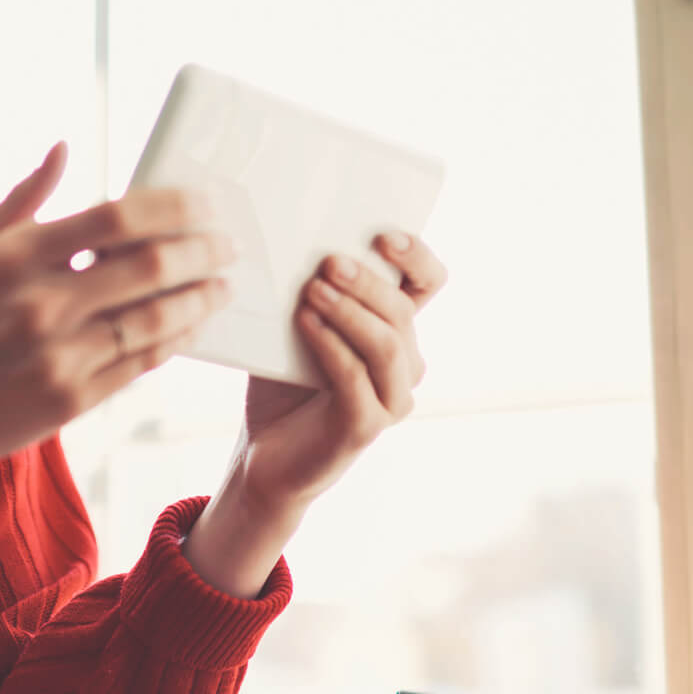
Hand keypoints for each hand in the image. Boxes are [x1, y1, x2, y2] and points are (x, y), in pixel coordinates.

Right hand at [0, 143, 234, 500]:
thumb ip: (23, 201)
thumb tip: (64, 149)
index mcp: (15, 258)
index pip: (116, 218)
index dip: (172, 207)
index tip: (203, 204)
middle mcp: (41, 304)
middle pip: (149, 266)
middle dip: (202, 251)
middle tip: (227, 244)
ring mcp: (60, 356)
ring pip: (156, 319)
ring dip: (200, 298)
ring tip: (222, 284)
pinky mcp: (72, 400)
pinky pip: (141, 363)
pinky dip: (173, 340)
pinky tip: (190, 324)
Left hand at [235, 233, 448, 513]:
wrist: (265, 456)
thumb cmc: (283, 387)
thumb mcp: (296, 328)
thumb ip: (310, 292)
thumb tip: (294, 241)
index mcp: (396, 332)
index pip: (428, 284)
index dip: (417, 257)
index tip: (384, 237)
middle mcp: (405, 365)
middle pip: (402, 312)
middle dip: (367, 282)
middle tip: (329, 263)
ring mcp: (390, 399)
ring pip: (387, 345)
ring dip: (350, 312)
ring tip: (313, 291)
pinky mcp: (365, 426)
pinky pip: (356, 377)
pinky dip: (331, 345)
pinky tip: (305, 323)